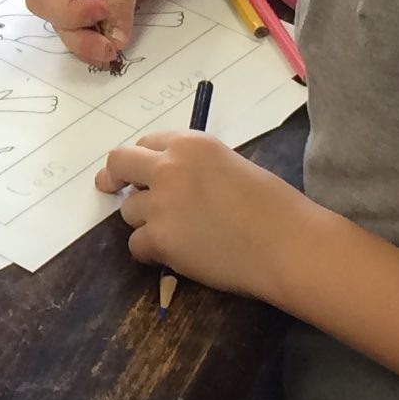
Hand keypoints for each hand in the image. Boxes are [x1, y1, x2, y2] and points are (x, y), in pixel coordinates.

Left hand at [96, 128, 317, 303]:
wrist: (287, 244)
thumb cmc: (274, 206)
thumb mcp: (231, 165)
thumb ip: (196, 168)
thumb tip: (170, 184)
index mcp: (190, 143)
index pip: (146, 143)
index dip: (143, 160)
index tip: (136, 172)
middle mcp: (168, 167)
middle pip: (119, 164)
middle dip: (115, 177)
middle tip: (111, 187)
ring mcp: (160, 204)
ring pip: (129, 212)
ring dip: (145, 222)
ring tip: (177, 234)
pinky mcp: (159, 239)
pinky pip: (136, 245)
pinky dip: (151, 253)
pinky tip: (174, 256)